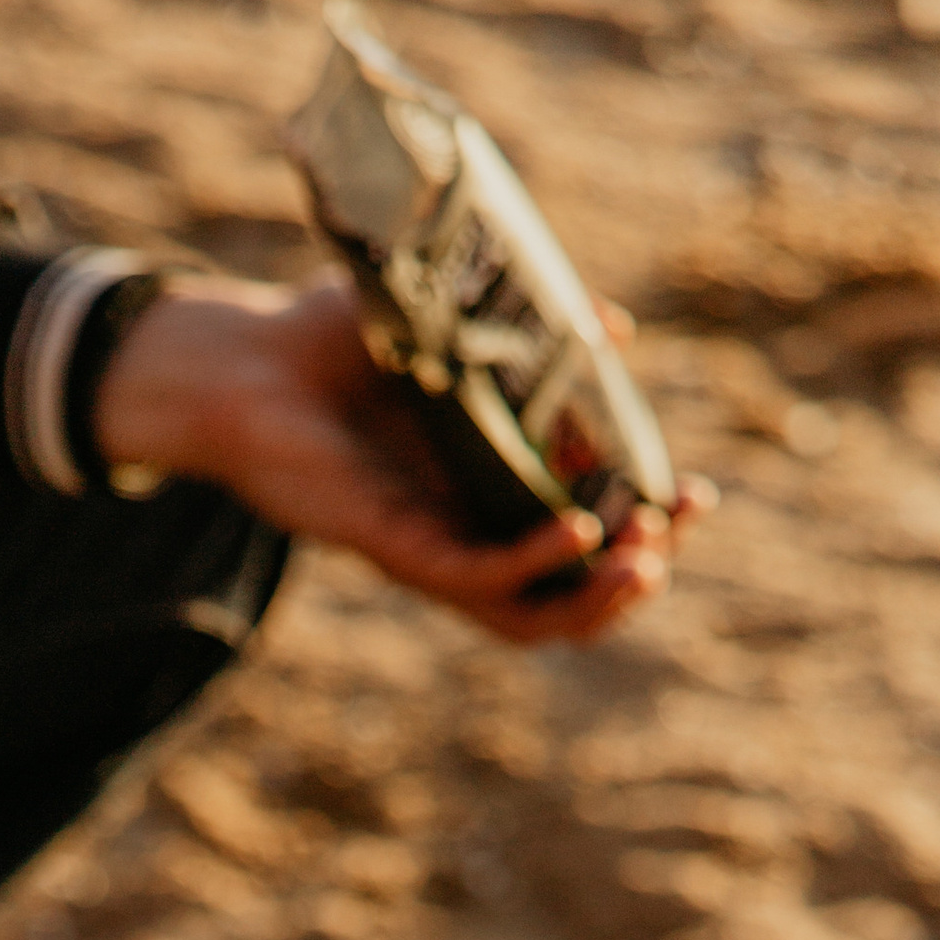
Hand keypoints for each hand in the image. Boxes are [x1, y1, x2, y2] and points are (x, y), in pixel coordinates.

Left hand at [96, 277, 713, 647]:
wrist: (243, 363)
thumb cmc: (335, 341)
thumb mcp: (458, 325)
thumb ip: (535, 330)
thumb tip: (614, 332)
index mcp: (487, 488)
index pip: (583, 535)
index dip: (646, 527)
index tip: (696, 498)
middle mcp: (463, 530)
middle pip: (566, 592)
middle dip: (636, 575)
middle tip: (677, 535)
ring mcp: (429, 544)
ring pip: (526, 614)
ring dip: (592, 598)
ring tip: (643, 560)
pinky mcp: (391, 544)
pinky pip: (472, 579)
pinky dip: (530, 564)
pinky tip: (578, 530)